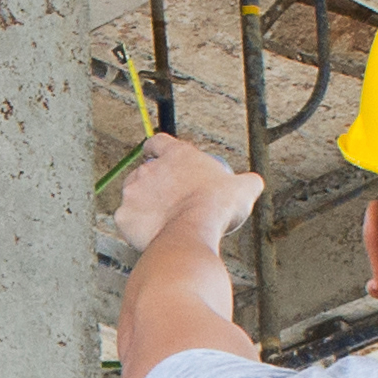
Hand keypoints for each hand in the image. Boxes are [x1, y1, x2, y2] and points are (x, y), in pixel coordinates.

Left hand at [112, 131, 262, 261]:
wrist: (192, 232)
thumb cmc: (218, 208)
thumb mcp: (243, 189)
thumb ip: (247, 182)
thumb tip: (254, 183)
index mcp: (175, 154)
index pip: (158, 142)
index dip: (157, 149)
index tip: (158, 157)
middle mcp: (148, 168)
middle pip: (143, 172)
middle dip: (153, 185)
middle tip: (167, 201)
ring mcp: (132, 192)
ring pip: (133, 196)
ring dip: (144, 205)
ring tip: (160, 221)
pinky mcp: (123, 216)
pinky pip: (128, 221)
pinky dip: (137, 228)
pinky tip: (151, 235)